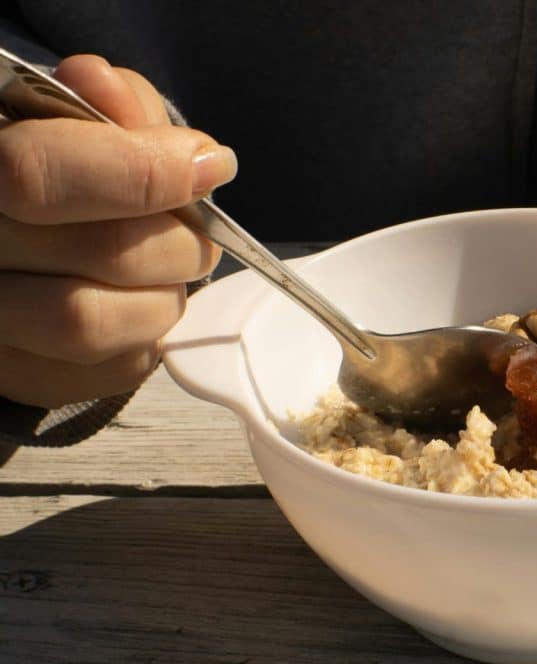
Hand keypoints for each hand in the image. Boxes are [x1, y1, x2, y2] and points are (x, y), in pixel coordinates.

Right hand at [0, 55, 235, 407]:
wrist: (23, 233)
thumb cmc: (61, 166)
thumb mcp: (75, 115)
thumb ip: (108, 105)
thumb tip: (131, 106)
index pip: (37, 174)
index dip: (139, 172)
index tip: (207, 166)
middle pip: (93, 254)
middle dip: (179, 240)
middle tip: (199, 232)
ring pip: (93, 324)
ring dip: (165, 295)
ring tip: (172, 270)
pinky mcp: (19, 376)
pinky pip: (112, 369)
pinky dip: (150, 335)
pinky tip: (142, 302)